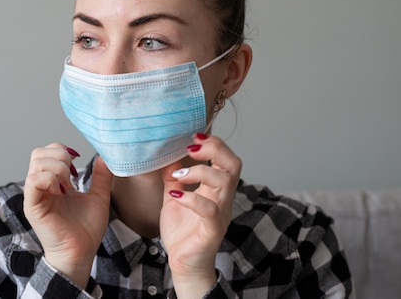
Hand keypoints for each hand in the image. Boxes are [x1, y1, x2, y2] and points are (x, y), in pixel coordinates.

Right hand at [23, 143, 112, 287]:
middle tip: (73, 176)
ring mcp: (35, 196)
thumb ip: (101, 177)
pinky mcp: (32, 206)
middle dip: (60, 157)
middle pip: (39, 153)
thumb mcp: (98, 197)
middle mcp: (40, 186)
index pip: (47, 152)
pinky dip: (50, 179)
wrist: (82, 253)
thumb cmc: (86, 230)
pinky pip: (33, 181)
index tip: (78, 166)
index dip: (62, 150)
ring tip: (68, 186)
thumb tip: (105, 157)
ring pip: (37, 163)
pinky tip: (61, 192)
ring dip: (58, 169)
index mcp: (52, 182)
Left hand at [160, 134, 242, 297]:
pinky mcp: (213, 229)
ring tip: (178, 174)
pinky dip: (191, 198)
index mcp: (215, 188)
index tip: (192, 136)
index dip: (214, 143)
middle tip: (192, 147)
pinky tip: (175, 195)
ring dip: (200, 171)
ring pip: (225, 182)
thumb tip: (167, 154)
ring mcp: (220, 213)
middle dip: (214, 149)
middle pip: (233, 164)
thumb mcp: (174, 196)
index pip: (226, 158)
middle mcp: (222, 198)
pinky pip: (210, 209)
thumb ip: (173, 176)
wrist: (183, 263)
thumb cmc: (182, 230)